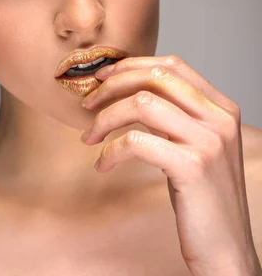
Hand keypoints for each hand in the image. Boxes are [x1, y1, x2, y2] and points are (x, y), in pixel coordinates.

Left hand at [80, 55, 261, 275]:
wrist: (226, 248)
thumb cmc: (202, 195)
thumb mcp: (194, 143)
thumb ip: (173, 114)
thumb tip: (128, 88)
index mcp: (221, 107)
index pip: (172, 66)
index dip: (132, 66)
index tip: (103, 77)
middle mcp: (220, 118)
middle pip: (155, 77)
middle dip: (113, 85)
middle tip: (88, 103)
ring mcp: (209, 141)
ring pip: (142, 103)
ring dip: (105, 117)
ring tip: (90, 136)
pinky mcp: (193, 166)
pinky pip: (137, 142)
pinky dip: (111, 150)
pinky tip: (103, 163)